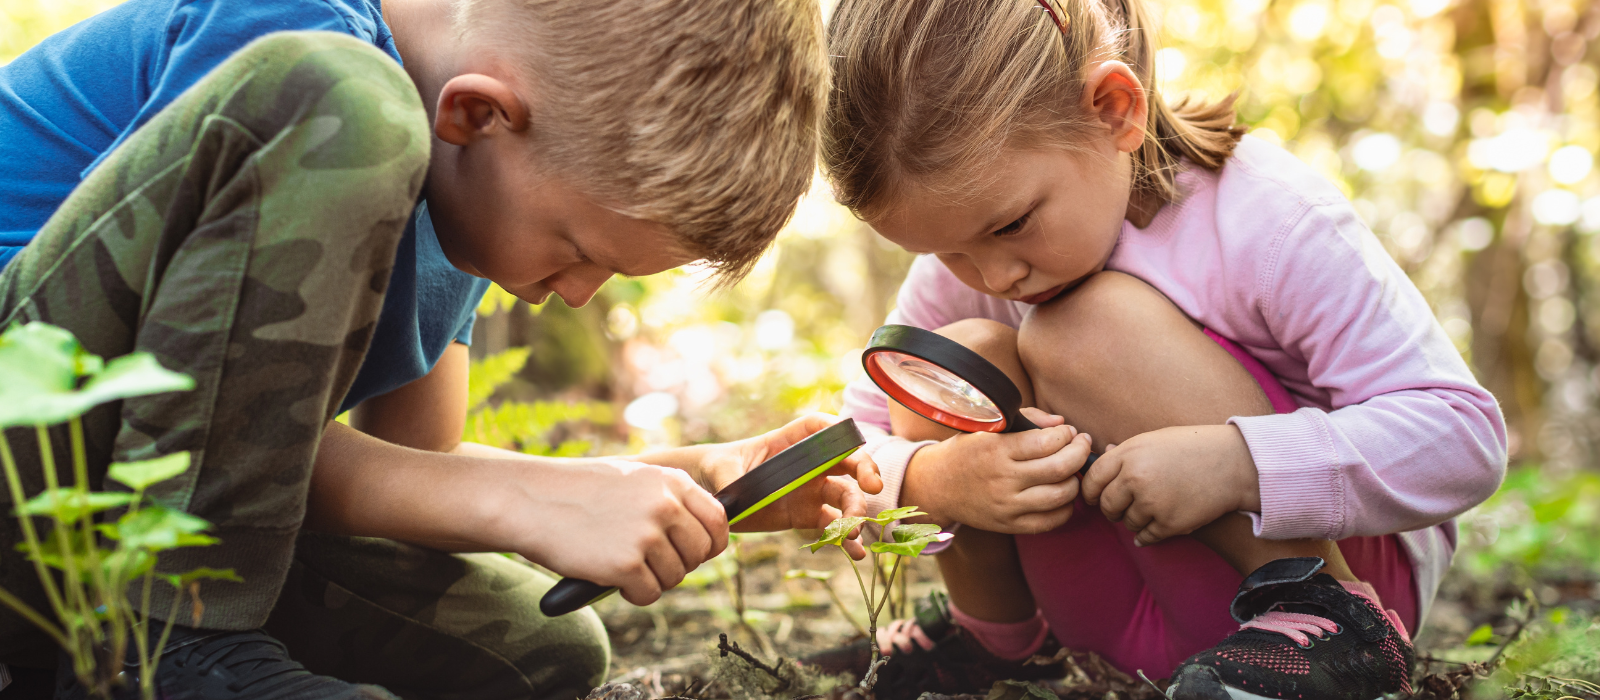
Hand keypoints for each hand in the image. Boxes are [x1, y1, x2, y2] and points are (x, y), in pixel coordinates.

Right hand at [508, 459, 728, 605]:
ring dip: (654, 580)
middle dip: (680, 564)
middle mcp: (665, 506)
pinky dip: (635, 594)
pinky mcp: (625, 565)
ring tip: (625, 567)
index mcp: (672, 481)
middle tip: (652, 564)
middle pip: (699, 553)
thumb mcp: (633, 478)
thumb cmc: (578, 490)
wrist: (530, 499)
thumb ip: (668, 498)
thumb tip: (703, 531)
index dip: (710, 543)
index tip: (695, 553)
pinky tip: (614, 580)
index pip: (718, 520)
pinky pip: (650, 594)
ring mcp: (646, 535)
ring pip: (675, 577)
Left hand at [696, 413, 883, 558]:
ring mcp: (812, 489)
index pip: (820, 428)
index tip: (853, 440)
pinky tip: (857, 554)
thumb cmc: (719, 468)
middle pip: (846, 460)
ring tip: (854, 533)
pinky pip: (833, 526)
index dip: (839, 430)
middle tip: (873, 487)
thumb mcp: (721, 469)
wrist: (715, 493)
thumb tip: (732, 488)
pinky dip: (846, 540)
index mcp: (788, 441)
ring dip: (856, 512)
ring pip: (845, 496)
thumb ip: (729, 475)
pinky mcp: (808, 515)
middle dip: (864, 470)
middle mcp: (808, 463)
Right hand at [902, 408, 1091, 533]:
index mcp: (997, 449)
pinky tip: (1062, 494)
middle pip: (1060, 468)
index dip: (1067, 434)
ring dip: (1075, 480)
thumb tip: (1062, 424)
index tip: (1068, 431)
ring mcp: (1007, 505)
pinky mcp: (1009, 525)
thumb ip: (1028, 419)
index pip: (1048, 441)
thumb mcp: (989, 426)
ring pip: (1061, 495)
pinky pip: (1051, 521)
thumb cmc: (968, 450)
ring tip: (1071, 470)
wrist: (937, 486)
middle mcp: (1003, 479)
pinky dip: (1066, 507)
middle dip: (1080, 453)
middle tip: (1082, 445)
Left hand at [1079, 424, 1258, 545]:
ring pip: (1127, 522)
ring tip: (1152, 509)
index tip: (1092, 497)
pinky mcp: (1169, 524)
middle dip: (1111, 509)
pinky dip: (1147, 535)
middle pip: (1106, 504)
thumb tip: (1102, 454)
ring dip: (1134, 520)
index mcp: (1129, 454)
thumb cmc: (1193, 448)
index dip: (1089, 490)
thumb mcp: (1154, 440)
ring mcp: (1152, 503)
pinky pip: (1145, 537)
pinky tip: (1154, 527)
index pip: (1092, 478)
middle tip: (1120, 508)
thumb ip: (1126, 452)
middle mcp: (1136, 479)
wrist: (1233, 464)